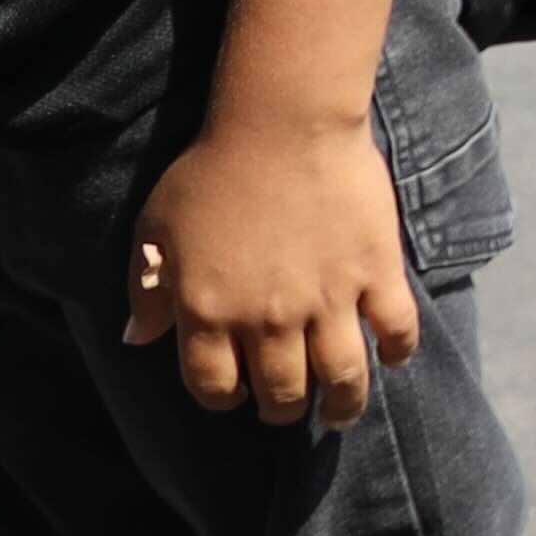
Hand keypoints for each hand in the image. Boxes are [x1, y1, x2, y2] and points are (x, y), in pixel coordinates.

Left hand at [127, 109, 422, 429]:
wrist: (284, 124)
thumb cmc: (211, 171)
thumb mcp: (156, 228)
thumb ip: (147, 288)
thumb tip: (137, 338)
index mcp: (209, 310)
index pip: (214, 384)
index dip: (222, 397)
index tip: (233, 393)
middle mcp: (269, 317)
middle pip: (281, 390)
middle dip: (282, 410)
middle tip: (287, 407)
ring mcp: (329, 298)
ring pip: (342, 376)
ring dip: (343, 404)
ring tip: (342, 411)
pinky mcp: (376, 273)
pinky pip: (396, 329)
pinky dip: (398, 352)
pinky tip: (392, 357)